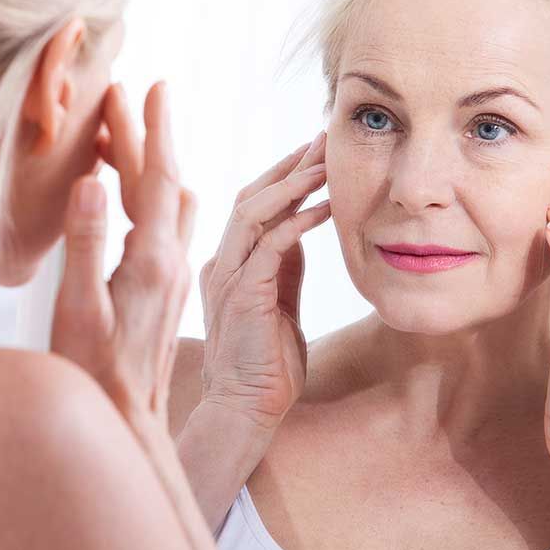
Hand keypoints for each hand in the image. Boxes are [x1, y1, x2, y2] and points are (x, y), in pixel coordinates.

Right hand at [50, 81, 195, 436]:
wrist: (129, 425)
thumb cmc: (95, 375)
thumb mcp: (79, 310)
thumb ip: (86, 245)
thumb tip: (91, 182)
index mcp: (152, 261)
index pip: (156, 179)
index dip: (151, 130)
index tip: (149, 86)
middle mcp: (172, 263)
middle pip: (169, 183)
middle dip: (155, 135)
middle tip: (142, 93)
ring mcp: (174, 277)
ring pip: (176, 205)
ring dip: (160, 164)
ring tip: (139, 133)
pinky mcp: (168, 291)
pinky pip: (170, 228)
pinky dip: (157, 196)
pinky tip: (142, 195)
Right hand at [199, 132, 331, 429]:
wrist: (246, 410)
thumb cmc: (266, 365)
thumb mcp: (280, 303)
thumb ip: (285, 266)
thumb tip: (302, 228)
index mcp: (229, 264)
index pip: (252, 205)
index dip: (282, 175)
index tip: (314, 152)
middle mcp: (222, 263)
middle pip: (250, 197)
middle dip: (287, 166)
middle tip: (322, 140)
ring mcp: (228, 277)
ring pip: (253, 212)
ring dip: (292, 183)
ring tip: (325, 162)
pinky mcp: (243, 295)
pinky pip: (271, 244)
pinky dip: (298, 220)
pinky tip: (327, 207)